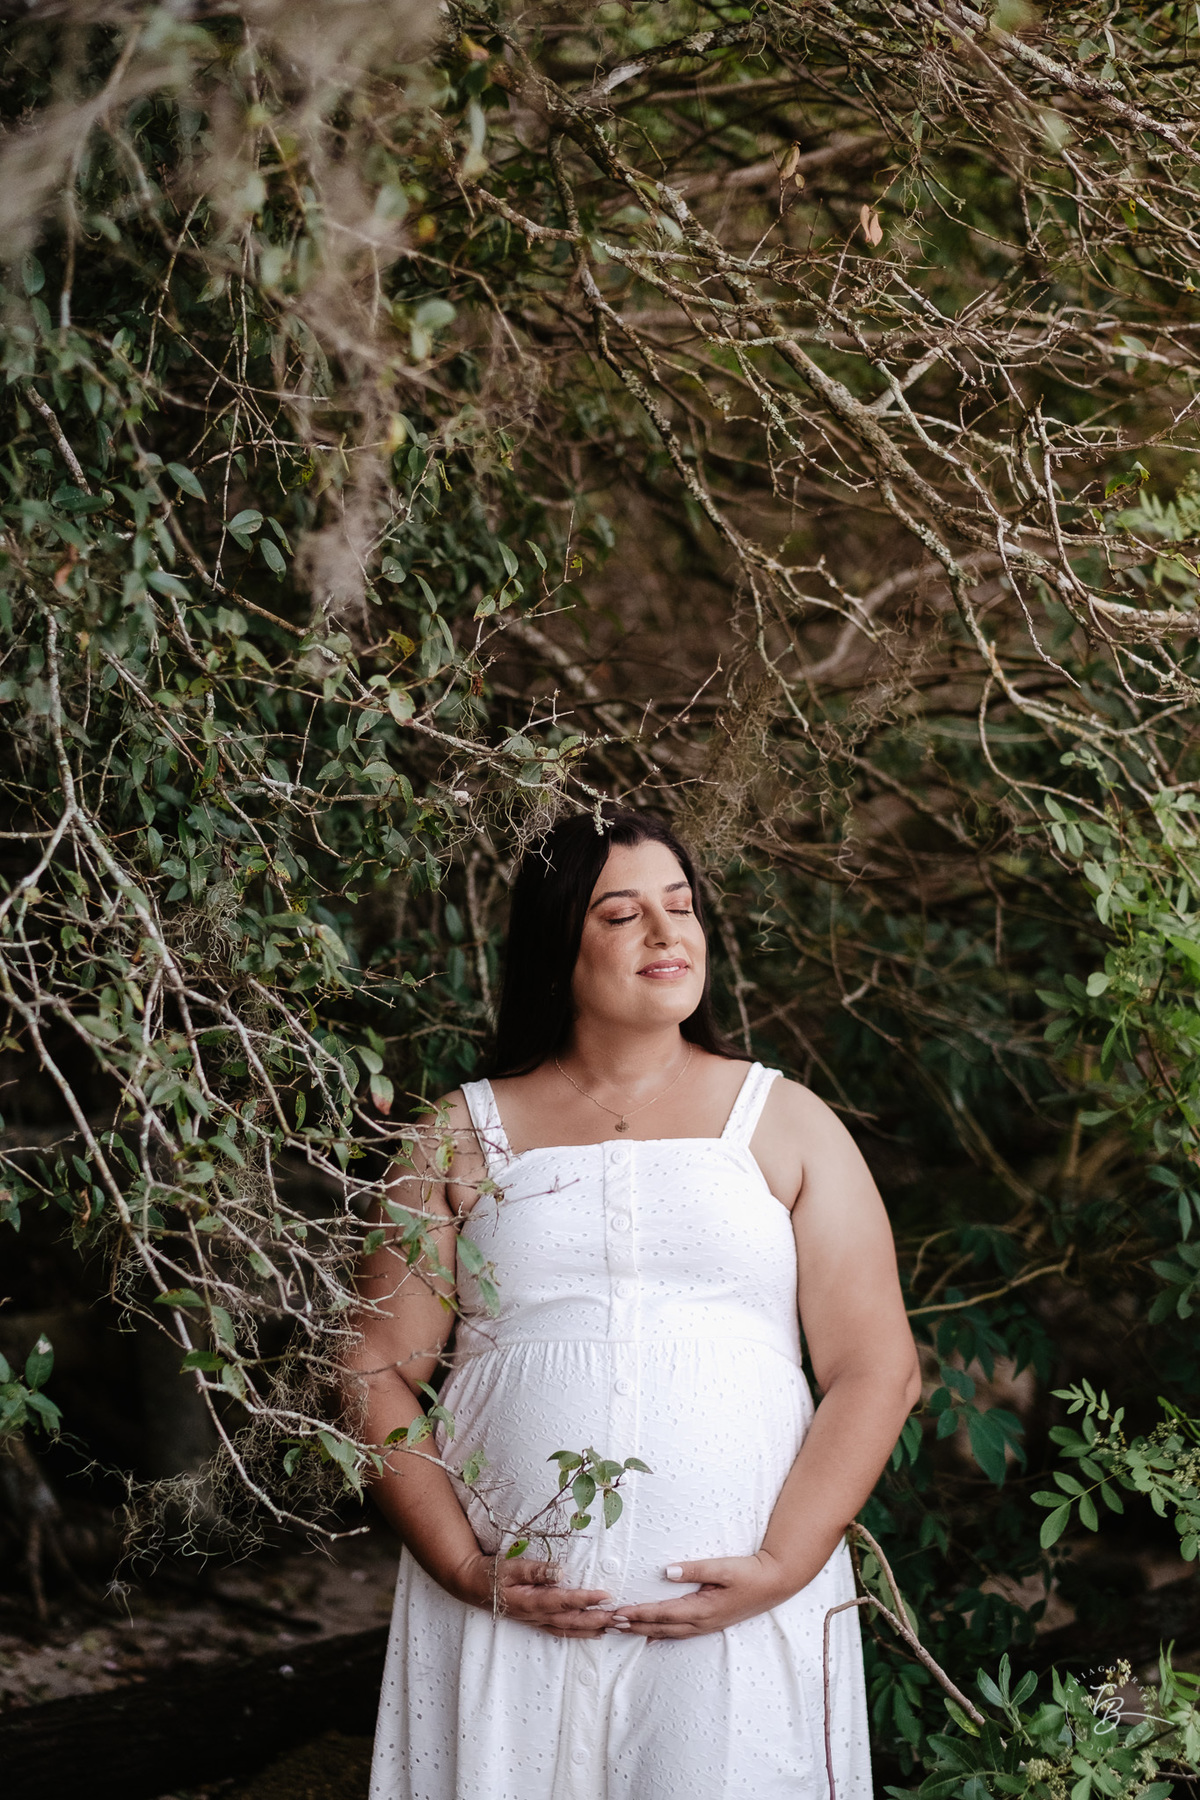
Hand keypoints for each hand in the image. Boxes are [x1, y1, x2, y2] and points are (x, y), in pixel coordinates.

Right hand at [451, 1552, 617, 1637]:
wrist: (474, 1587)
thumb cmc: (493, 1573)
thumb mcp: (511, 1566)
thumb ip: (536, 1570)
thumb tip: (561, 1571)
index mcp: (532, 1601)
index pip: (565, 1601)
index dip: (586, 1599)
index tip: (607, 1595)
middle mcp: (537, 1616)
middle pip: (573, 1621)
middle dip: (599, 1620)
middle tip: (622, 1618)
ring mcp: (537, 1622)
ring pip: (570, 1631)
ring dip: (594, 1630)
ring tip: (616, 1627)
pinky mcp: (537, 1622)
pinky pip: (563, 1632)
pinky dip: (580, 1634)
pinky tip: (595, 1633)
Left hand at [609, 1551, 795, 1639]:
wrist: (774, 1583)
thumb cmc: (749, 1573)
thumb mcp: (723, 1567)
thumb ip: (694, 1570)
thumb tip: (666, 1572)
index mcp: (702, 1609)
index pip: (663, 1613)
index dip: (639, 1613)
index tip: (618, 1613)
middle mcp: (701, 1622)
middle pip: (661, 1627)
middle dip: (635, 1626)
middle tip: (610, 1625)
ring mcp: (706, 1625)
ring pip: (668, 1633)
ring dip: (645, 1631)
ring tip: (623, 1629)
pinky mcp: (710, 1623)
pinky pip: (680, 1633)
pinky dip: (662, 1635)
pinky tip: (651, 1637)